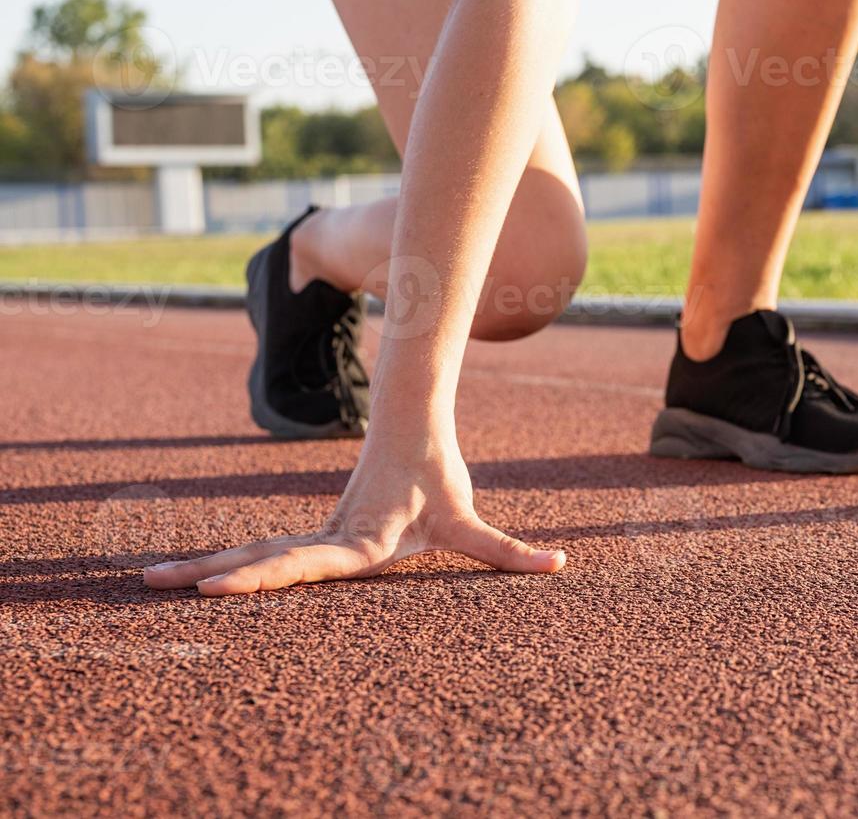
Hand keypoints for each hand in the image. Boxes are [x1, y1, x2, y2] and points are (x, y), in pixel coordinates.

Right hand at [144, 433, 564, 595]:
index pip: (305, 564)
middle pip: (262, 556)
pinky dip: (226, 559)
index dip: (262, 577)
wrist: (412, 422)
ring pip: (253, 548)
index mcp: (357, 541)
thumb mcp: (470, 522)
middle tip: (155, 585)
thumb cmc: (439, 475)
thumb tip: (559, 565)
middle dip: (210, 573)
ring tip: (149, 579)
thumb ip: (508, 551)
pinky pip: (262, 546)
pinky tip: (192, 572)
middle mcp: (328, 537)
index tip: (217, 586)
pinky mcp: (313, 530)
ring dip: (205, 562)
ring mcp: (314, 532)